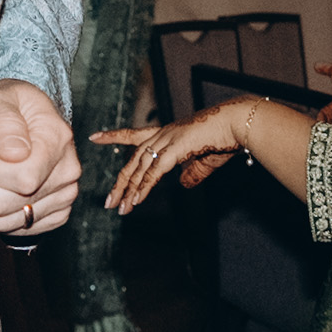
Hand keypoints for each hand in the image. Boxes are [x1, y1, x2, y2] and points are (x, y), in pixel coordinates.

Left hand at [0, 80, 77, 236]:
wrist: (24, 116)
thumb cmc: (8, 105)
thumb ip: (4, 121)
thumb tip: (15, 153)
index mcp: (58, 138)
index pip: (22, 179)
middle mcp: (69, 170)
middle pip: (6, 204)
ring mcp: (67, 194)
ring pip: (7, 222)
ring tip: (0, 174)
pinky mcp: (59, 213)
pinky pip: (19, 230)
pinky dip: (6, 213)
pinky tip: (9, 189)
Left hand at [93, 105, 248, 211]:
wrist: (238, 123)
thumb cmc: (225, 137)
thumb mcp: (204, 161)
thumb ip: (192, 173)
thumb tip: (182, 184)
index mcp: (167, 133)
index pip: (133, 135)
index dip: (114, 136)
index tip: (94, 137)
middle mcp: (163, 134)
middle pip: (133, 159)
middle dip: (120, 182)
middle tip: (109, 202)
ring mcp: (167, 140)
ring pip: (140, 167)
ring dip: (129, 190)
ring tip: (120, 208)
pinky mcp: (176, 148)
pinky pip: (154, 172)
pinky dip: (144, 187)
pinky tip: (137, 200)